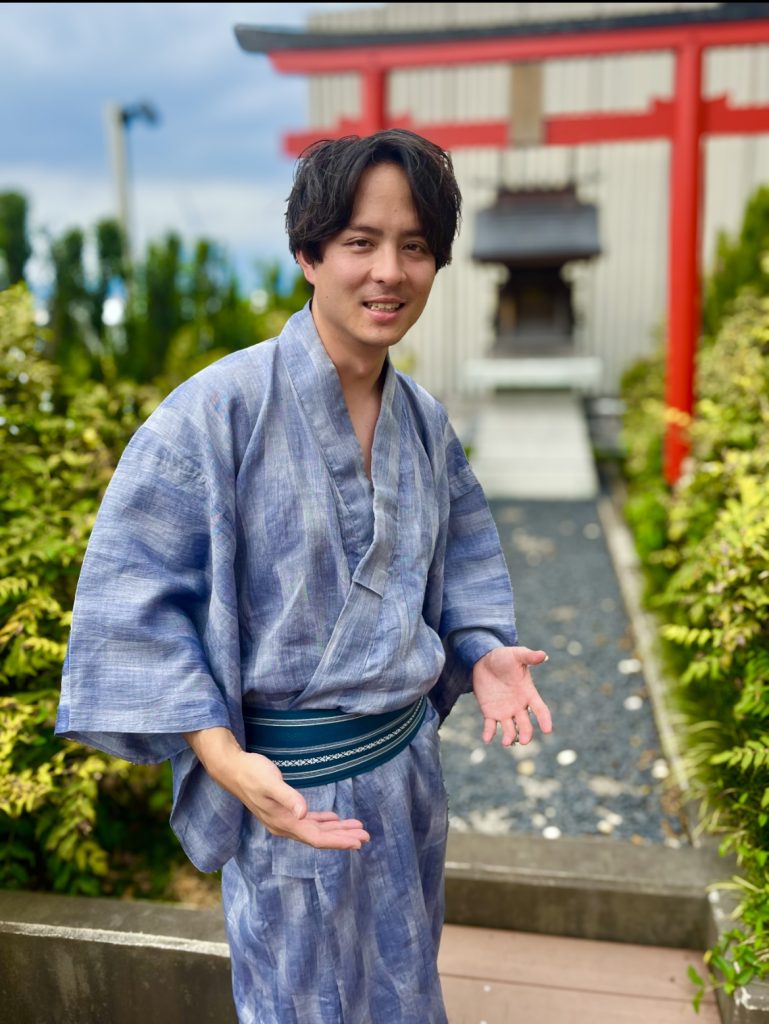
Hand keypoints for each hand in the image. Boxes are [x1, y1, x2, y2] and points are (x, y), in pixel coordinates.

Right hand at [229, 751, 369, 849]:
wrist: (232, 770)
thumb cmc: (252, 773)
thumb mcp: (271, 782)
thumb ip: (288, 797)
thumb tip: (304, 813)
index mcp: (284, 823)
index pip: (317, 838)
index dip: (339, 841)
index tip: (358, 842)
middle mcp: (285, 826)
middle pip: (319, 837)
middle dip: (343, 837)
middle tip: (366, 836)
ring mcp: (283, 820)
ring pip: (316, 830)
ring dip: (336, 830)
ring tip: (357, 829)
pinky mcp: (283, 812)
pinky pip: (308, 822)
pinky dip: (323, 821)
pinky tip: (333, 819)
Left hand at [472, 646, 551, 745]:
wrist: (484, 660)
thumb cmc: (504, 657)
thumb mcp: (517, 655)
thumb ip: (529, 657)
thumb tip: (543, 654)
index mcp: (528, 693)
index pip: (540, 709)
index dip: (545, 720)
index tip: (548, 730)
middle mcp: (519, 706)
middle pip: (526, 724)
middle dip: (526, 733)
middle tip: (524, 741)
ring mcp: (505, 711)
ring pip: (510, 729)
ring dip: (509, 737)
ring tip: (506, 742)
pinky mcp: (490, 712)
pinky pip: (490, 726)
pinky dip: (489, 733)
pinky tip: (487, 738)